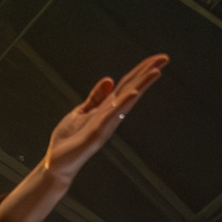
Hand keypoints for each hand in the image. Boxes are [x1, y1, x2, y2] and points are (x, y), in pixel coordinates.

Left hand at [0, 53, 168, 221]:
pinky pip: (110, 117)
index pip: (127, 85)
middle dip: (147, 73)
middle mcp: (110, 115)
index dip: (141, 70)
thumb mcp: (81, 112)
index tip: (158, 58)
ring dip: (141, 86)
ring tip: (156, 72)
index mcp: (107, 108)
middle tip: (165, 58)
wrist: (57, 163)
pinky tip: (133, 94)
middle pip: (132, 89)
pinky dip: (122, 105)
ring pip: (126, 101)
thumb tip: (109, 79)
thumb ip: (96, 98)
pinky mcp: (95, 135)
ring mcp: (105, 125)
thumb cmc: (69, 140)